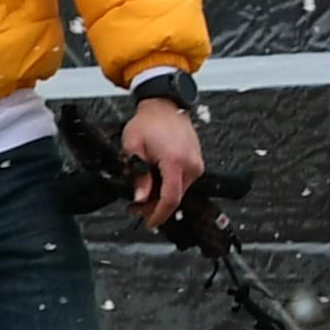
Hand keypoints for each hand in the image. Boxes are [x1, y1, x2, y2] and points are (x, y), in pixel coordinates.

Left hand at [122, 101, 204, 231]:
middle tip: (135, 208)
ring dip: (161, 197)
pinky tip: (154, 184)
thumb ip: (138, 176)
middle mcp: (191, 165)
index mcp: (175, 162)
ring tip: (142, 194)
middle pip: (176, 198)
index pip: (171, 198)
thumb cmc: (148, 122)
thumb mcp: (133, 148)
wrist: (164, 106)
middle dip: (155, 207)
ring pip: (179, 191)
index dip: (159, 214)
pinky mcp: (197, 163)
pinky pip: (183, 182)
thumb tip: (140, 198)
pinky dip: (169, 187)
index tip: (149, 223)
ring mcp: (196, 164)